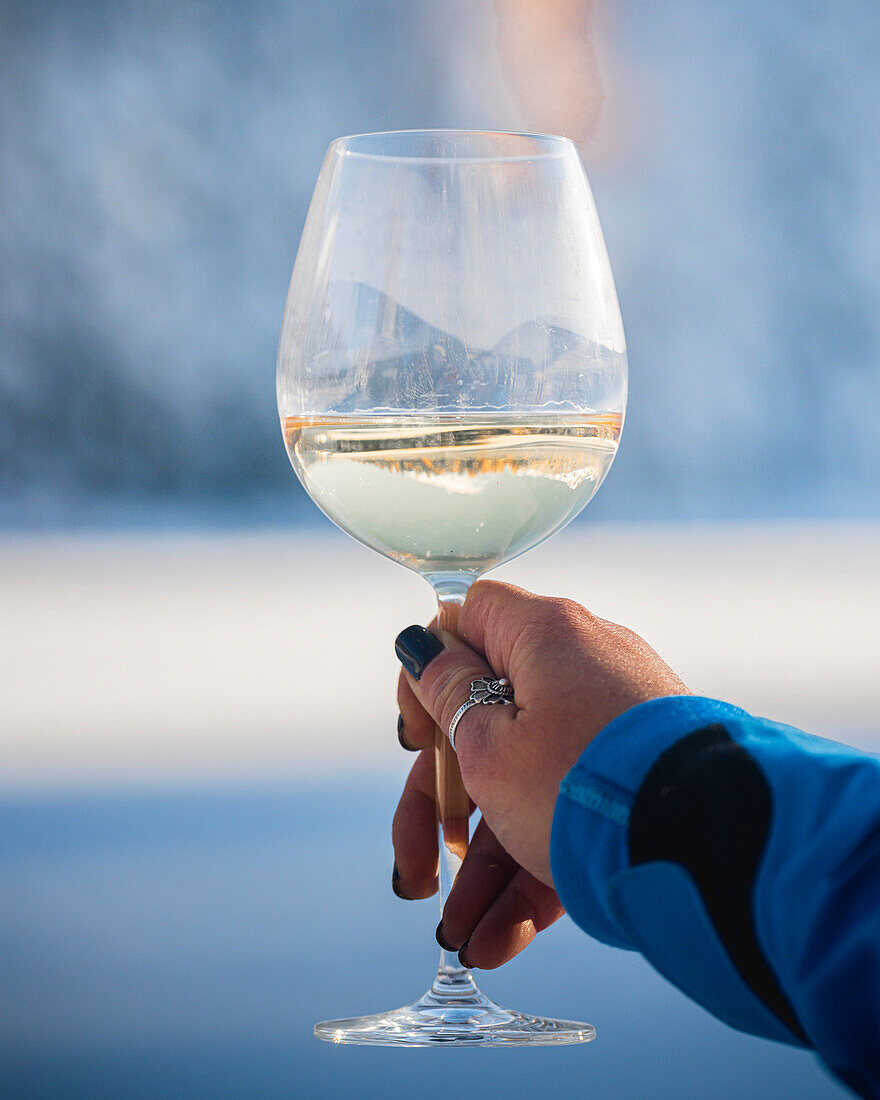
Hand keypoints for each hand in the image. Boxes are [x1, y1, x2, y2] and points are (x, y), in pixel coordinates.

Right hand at [392, 580, 688, 967]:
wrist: (707, 848)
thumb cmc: (582, 786)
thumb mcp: (487, 747)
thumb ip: (446, 695)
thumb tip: (424, 646)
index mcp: (545, 636)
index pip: (471, 618)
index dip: (432, 669)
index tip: (418, 733)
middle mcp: (584, 668)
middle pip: (487, 724)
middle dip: (442, 807)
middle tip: (419, 865)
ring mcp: (615, 726)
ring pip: (527, 785)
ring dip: (486, 863)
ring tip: (462, 933)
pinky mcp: (640, 779)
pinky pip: (573, 815)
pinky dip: (535, 870)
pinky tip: (499, 938)